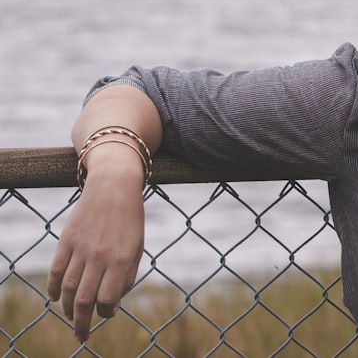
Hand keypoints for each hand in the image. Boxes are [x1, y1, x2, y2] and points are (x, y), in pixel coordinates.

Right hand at [48, 147, 145, 342]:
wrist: (114, 186)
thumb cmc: (130, 220)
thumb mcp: (137, 247)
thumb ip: (126, 276)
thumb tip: (111, 305)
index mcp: (121, 259)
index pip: (106, 299)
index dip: (105, 312)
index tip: (107, 313)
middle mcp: (99, 256)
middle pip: (84, 299)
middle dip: (81, 322)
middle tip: (81, 336)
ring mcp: (80, 248)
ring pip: (68, 288)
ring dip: (68, 308)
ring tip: (72, 316)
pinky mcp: (66, 240)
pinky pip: (56, 271)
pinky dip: (55, 289)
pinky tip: (58, 298)